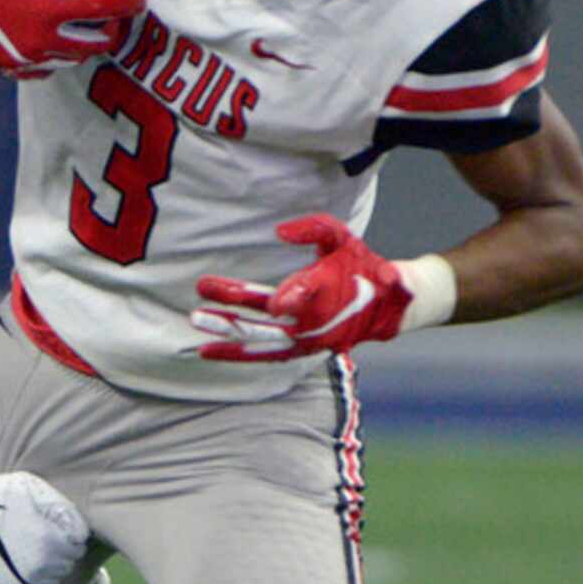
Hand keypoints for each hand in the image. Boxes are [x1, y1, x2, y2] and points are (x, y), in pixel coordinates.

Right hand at [0, 0, 143, 72]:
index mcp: (46, 12)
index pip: (99, 11)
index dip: (124, 4)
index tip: (140, 0)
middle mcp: (39, 41)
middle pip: (90, 45)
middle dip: (110, 35)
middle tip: (119, 24)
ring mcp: (22, 57)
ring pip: (68, 61)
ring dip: (84, 50)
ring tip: (90, 36)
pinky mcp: (5, 65)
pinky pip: (39, 70)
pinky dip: (53, 62)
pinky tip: (52, 53)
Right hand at [0, 470, 90, 583]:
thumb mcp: (28, 488)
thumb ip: (61, 507)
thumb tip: (80, 528)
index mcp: (51, 542)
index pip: (79, 542)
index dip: (65, 531)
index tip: (48, 524)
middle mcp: (42, 570)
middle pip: (67, 564)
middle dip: (56, 551)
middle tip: (32, 535)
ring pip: (51, 583)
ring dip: (43, 570)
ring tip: (20, 550)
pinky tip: (12, 567)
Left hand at [192, 216, 414, 361]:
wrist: (386, 307)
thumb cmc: (360, 265)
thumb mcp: (343, 238)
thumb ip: (315, 228)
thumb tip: (278, 232)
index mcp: (328, 291)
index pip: (310, 295)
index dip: (294, 297)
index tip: (275, 303)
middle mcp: (315, 321)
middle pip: (271, 318)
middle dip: (235, 305)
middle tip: (202, 287)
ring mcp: (306, 340)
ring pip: (262, 340)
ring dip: (228, 330)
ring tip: (196, 319)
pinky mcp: (300, 351)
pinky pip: (264, 355)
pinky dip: (237, 354)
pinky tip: (207, 350)